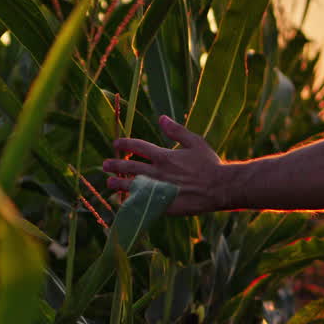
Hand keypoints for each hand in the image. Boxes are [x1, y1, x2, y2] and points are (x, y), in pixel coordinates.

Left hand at [104, 115, 226, 215]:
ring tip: (109, 182)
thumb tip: (161, 118)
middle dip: (115, 165)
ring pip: (132, 186)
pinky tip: (125, 201)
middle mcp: (157, 173)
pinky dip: (132, 201)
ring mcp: (158, 190)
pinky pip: (142, 203)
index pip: (138, 147)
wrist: (219, 188)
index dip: (125, 144)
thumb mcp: (195, 142)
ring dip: (118, 184)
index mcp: (164, 156)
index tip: (116, 143)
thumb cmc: (210, 164)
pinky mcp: (162, 205)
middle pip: (130, 167)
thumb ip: (177, 131)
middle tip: (104, 164)